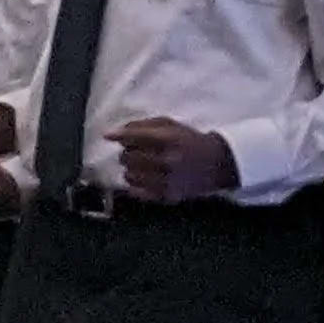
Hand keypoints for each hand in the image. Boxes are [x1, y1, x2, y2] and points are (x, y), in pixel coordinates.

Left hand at [112, 117, 238, 202]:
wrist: (215, 164)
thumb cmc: (189, 141)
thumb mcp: (171, 125)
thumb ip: (144, 126)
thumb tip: (116, 132)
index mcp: (171, 140)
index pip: (137, 136)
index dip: (120, 135)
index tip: (107, 135)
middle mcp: (169, 161)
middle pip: (129, 157)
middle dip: (128, 152)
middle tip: (136, 151)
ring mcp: (168, 181)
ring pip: (129, 175)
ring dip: (130, 168)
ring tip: (141, 164)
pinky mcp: (167, 196)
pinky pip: (136, 191)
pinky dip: (134, 183)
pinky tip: (142, 177)